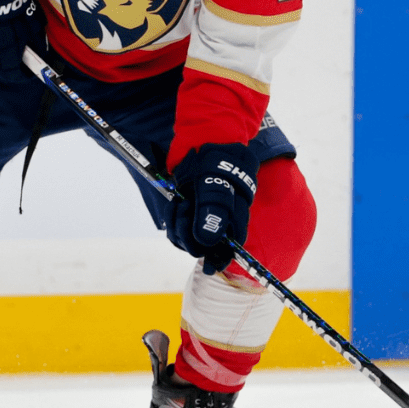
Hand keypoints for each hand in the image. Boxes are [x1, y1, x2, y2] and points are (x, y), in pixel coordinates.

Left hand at [170, 143, 257, 274]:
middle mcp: (220, 223)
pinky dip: (173, 219)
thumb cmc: (215, 160)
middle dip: (189, 234)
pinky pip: (178, 230)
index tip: (209, 266)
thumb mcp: (213, 182)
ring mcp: (203, 219)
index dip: (218, 259)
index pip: (229, 248)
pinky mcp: (189, 214)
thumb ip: (213, 210)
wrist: (204, 141)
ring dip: (179, 225)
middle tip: (186, 209)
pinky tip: (176, 203)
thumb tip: (208, 240)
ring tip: (181, 202)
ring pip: (188, 240)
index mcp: (235, 219)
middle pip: (205, 247)